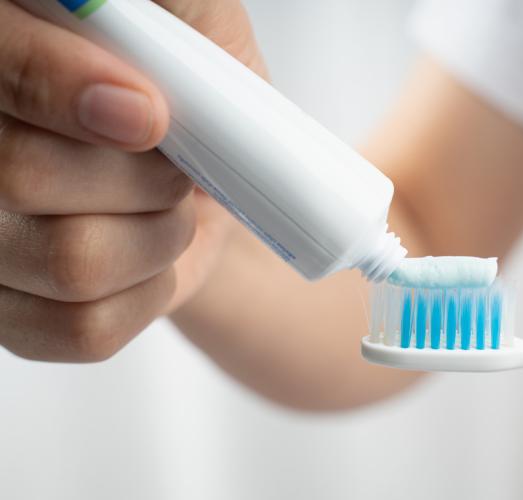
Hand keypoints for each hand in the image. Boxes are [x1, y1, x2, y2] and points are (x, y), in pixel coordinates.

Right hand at [0, 0, 265, 361]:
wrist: (211, 186)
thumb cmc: (203, 102)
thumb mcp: (199, 29)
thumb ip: (167, 12)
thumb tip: (114, 12)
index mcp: (2, 57)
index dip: (59, 86)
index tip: (148, 115)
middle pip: (19, 174)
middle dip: (140, 175)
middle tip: (174, 159)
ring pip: (69, 260)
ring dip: (157, 235)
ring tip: (168, 206)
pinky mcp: (9, 317)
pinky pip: (84, 329)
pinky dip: (150, 295)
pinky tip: (152, 257)